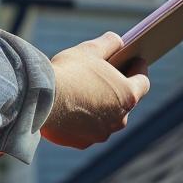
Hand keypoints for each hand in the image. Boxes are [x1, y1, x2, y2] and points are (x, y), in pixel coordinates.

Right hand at [40, 32, 151, 149]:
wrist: (39, 99)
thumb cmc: (69, 72)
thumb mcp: (90, 49)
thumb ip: (109, 43)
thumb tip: (118, 41)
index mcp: (127, 96)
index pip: (143, 81)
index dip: (139, 68)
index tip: (135, 60)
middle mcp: (119, 119)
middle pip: (124, 101)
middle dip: (116, 88)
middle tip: (106, 74)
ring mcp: (101, 133)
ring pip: (106, 117)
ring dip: (100, 105)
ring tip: (86, 91)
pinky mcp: (83, 141)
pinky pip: (87, 128)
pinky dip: (83, 119)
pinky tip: (71, 108)